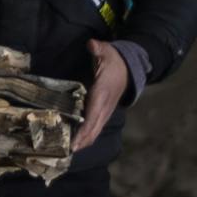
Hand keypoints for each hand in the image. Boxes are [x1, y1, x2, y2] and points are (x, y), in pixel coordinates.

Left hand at [72, 37, 130, 154]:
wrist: (129, 68)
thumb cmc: (114, 61)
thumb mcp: (107, 52)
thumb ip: (99, 49)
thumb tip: (92, 44)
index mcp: (103, 93)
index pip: (93, 115)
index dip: (85, 130)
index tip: (75, 142)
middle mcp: (105, 106)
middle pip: (94, 129)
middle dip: (82, 142)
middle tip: (66, 152)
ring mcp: (105, 111)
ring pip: (95, 131)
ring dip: (83, 141)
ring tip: (68, 151)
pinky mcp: (104, 112)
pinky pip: (95, 127)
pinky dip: (86, 136)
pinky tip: (75, 142)